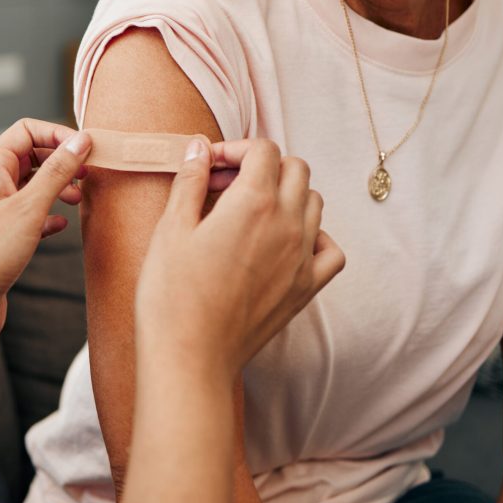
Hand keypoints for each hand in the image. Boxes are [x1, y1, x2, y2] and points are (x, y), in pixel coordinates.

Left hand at [0, 119, 92, 353]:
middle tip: (90, 175)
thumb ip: (57, 172)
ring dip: (57, 188)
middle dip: (62, 161)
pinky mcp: (0, 237)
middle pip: (31, 155)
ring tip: (79, 200)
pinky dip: (48, 216)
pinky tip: (61, 227)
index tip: (88, 150)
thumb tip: (81, 141)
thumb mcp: (27, 208)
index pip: (27, 130)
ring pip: (32, 186)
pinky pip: (29, 215)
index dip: (59, 135)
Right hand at [136, 138, 345, 373]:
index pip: (263, 150)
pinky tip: (284, 242)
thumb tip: (199, 148)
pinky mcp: (305, 288)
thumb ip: (190, 181)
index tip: (209, 166)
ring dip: (286, 194)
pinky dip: (314, 236)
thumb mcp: (171, 228)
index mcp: (253, 202)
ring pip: (314, 203)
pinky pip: (331, 250)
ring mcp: (302, 258)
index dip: (234, 149)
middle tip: (225, 185)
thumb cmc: (172, 293)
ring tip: (249, 211)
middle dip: (262, 165)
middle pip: (296, 169)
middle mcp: (287, 224)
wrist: (190, 355)